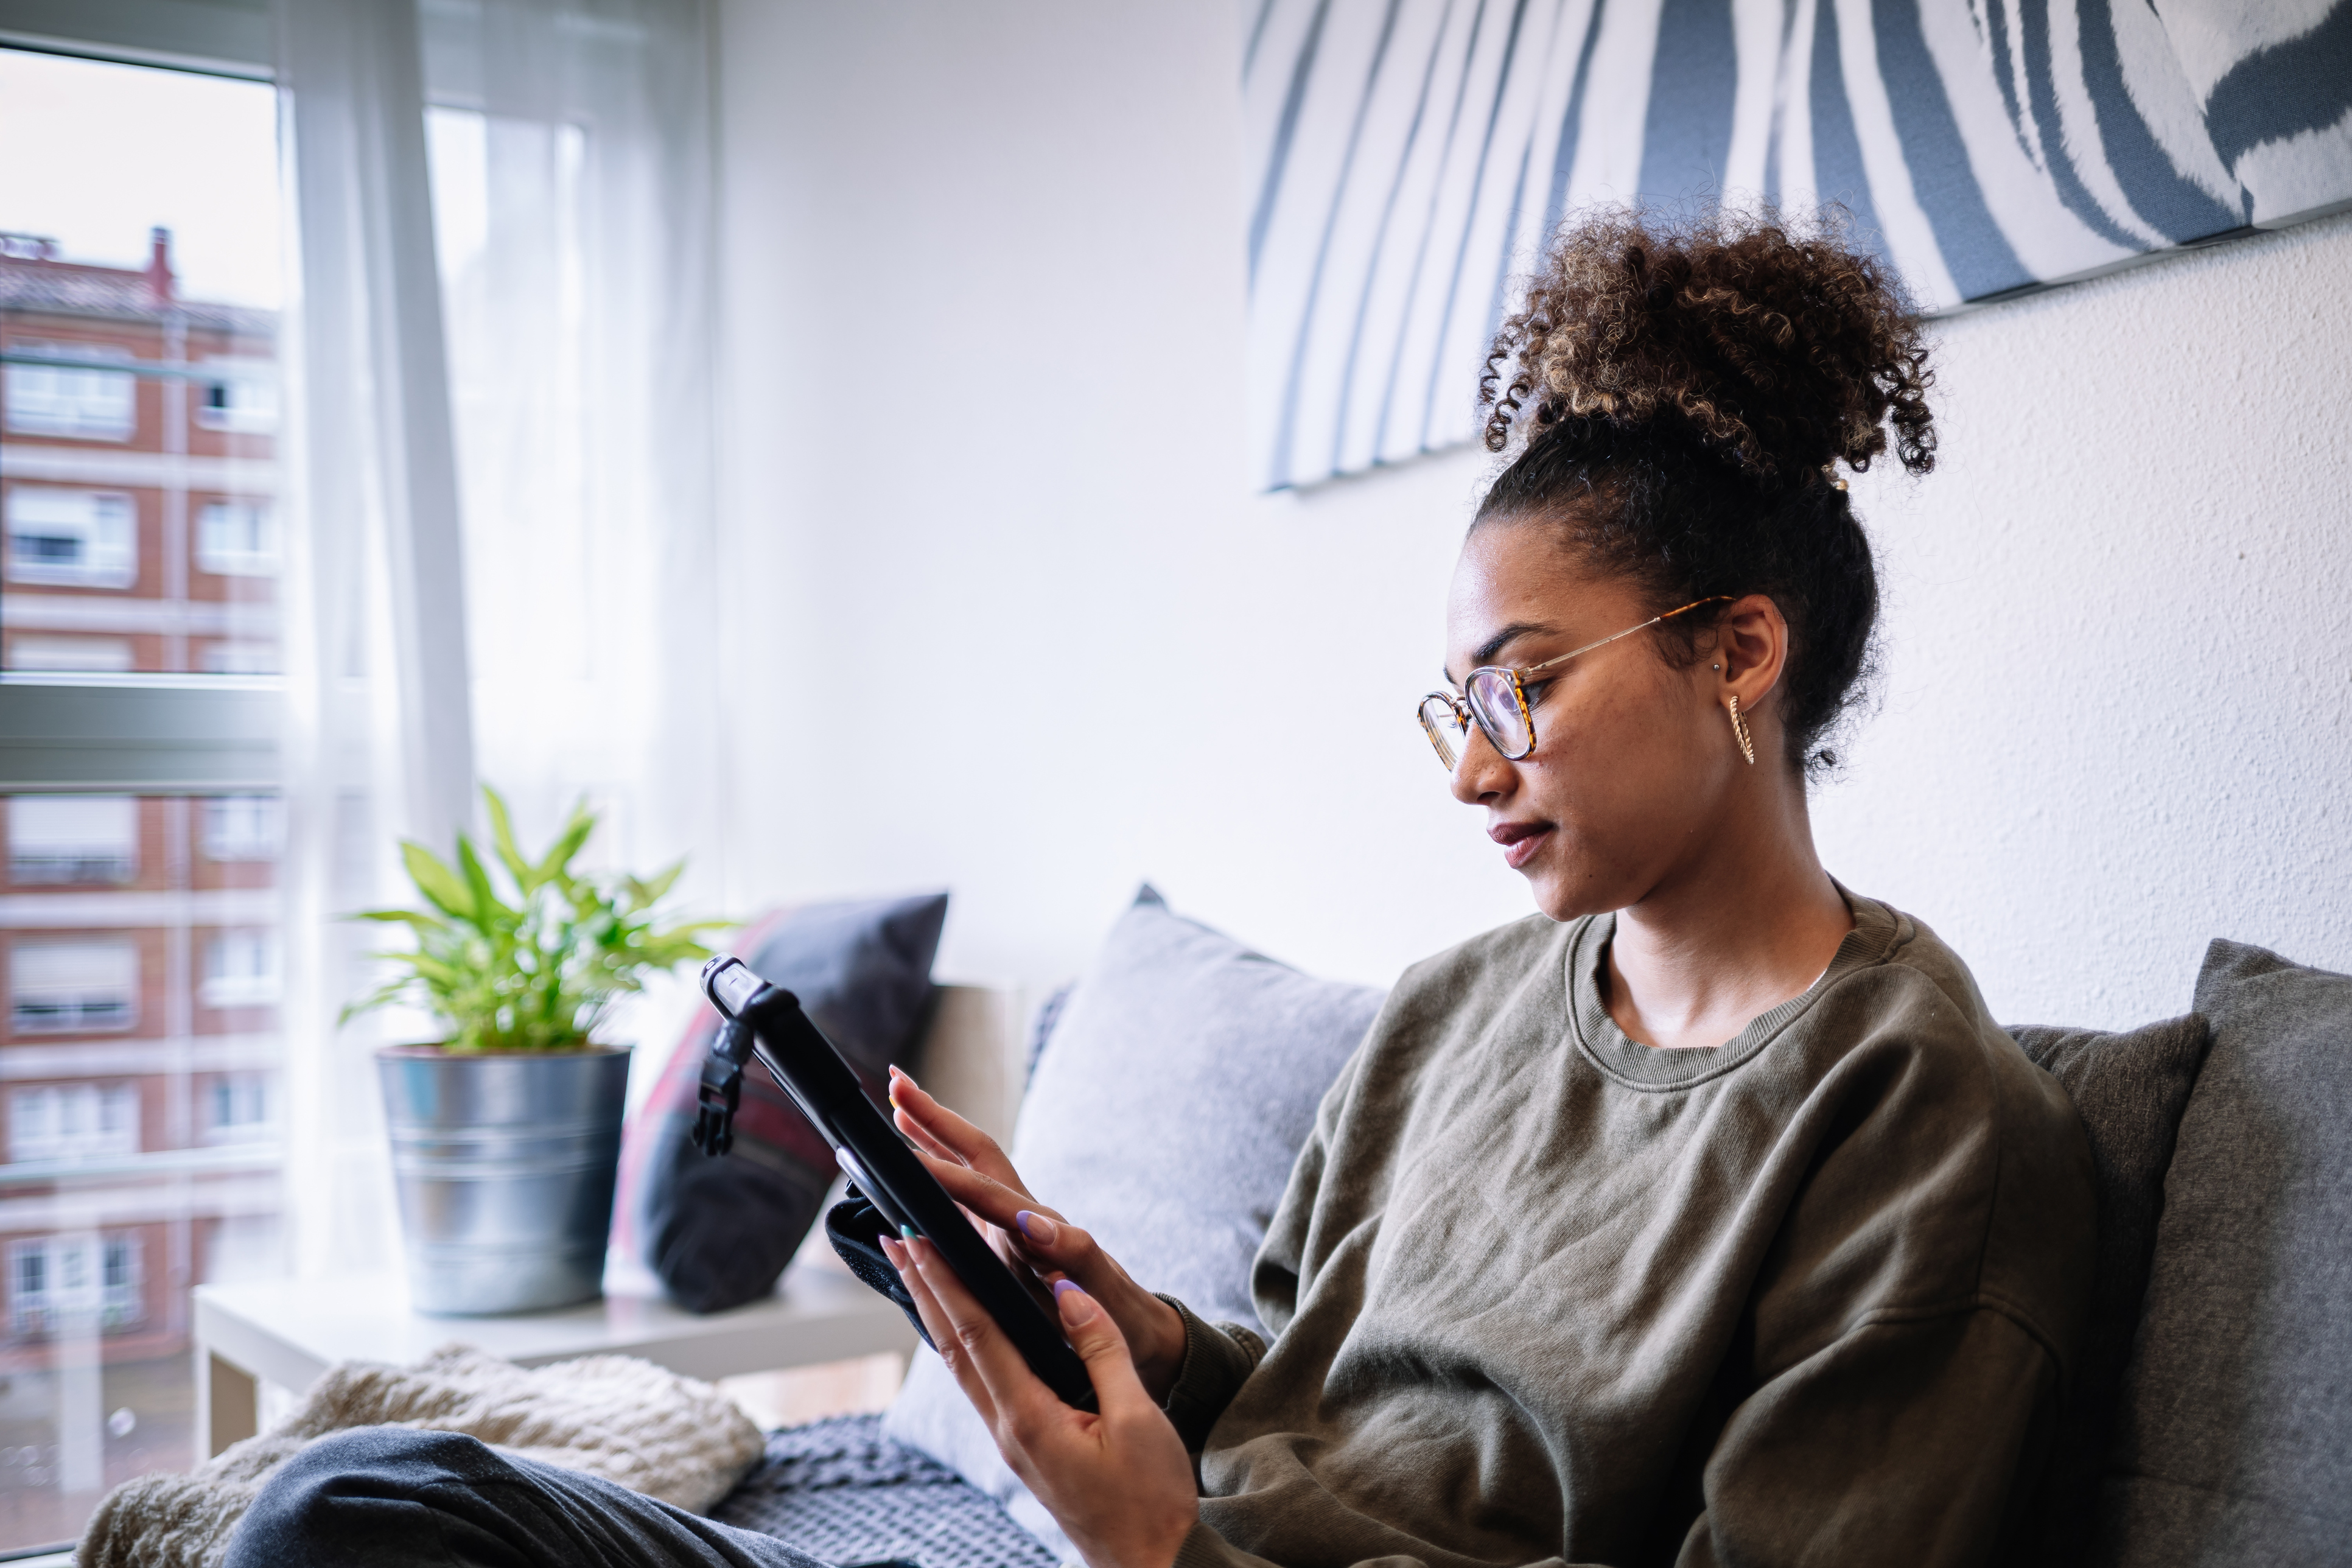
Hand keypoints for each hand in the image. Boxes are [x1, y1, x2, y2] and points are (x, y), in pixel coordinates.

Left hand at [885, 1230, 1198, 1567]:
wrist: (1150, 1566)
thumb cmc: (1151, 1499)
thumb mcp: (1138, 1418)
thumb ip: (1102, 1350)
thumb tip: (1067, 1291)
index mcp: (1031, 1417)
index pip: (977, 1333)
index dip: (946, 1280)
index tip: (919, 1236)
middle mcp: (1009, 1428)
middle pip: (954, 1345)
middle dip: (924, 1287)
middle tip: (897, 1235)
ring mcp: (1012, 1441)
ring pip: (962, 1364)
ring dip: (937, 1312)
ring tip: (917, 1269)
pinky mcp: (1025, 1447)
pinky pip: (983, 1382)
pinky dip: (964, 1342)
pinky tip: (962, 1328)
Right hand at [889, 1068, 1188, 1399]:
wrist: (1138, 1333)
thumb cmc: (1122, 1315)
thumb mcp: (1104, 1289)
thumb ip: (1075, 1255)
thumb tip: (1033, 1223)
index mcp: (1041, 1229)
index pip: (988, 1191)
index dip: (949, 1176)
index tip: (912, 1157)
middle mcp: (1023, 1219)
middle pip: (976, 1156)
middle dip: (936, 1121)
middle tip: (897, 1084)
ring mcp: (1011, 1228)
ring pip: (968, 1170)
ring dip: (933, 1136)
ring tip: (897, 1105)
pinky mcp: (1005, 1244)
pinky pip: (964, 1200)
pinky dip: (938, 1174)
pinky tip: (914, 1161)